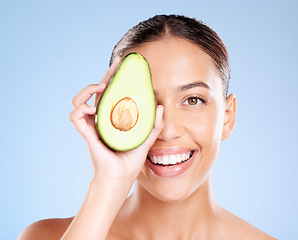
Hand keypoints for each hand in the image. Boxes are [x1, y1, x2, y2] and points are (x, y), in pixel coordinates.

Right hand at [69, 57, 163, 182]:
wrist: (120, 178)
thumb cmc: (130, 161)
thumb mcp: (145, 139)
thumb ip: (153, 125)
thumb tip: (160, 106)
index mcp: (112, 119)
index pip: (111, 94)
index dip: (115, 78)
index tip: (123, 65)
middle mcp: (100, 120)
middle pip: (97, 92)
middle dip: (105, 75)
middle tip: (117, 65)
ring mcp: (92, 126)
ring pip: (78, 100)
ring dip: (87, 90)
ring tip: (101, 87)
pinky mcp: (86, 133)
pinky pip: (75, 116)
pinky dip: (80, 108)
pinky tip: (92, 109)